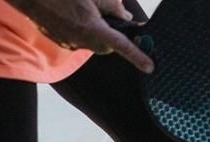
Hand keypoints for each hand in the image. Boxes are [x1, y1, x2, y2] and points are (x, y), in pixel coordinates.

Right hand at [6, 0, 153, 72]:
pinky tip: (72, 15)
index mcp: (93, 28)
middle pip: (106, 46)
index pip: (121, 45)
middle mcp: (82, 40)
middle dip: (111, 37)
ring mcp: (69, 43)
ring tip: (85, 11)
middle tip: (109, 18)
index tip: (149, 66)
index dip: (137, 56)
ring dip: (95, 31)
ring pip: (91, 42)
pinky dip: (81, 31)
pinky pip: (77, 40)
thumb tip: (125, 17)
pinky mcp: (60, 41)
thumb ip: (113, 7)